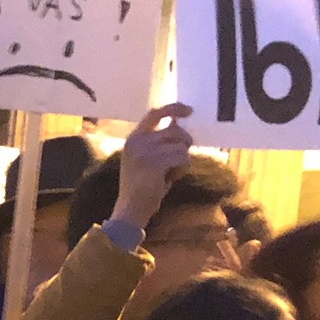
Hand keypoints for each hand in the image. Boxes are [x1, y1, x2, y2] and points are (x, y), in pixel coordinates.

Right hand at [111, 105, 196, 230]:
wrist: (130, 211)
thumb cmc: (141, 187)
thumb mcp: (146, 159)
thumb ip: (159, 141)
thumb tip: (178, 123)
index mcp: (133, 138)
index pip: (155, 113)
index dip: (174, 108)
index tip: (190, 111)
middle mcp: (137, 141)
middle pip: (174, 130)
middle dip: (185, 142)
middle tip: (182, 156)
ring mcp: (145, 151)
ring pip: (181, 145)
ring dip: (182, 158)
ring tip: (171, 172)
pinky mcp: (155, 163)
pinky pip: (182, 157)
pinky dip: (182, 168)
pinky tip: (170, 179)